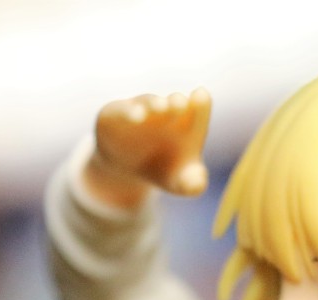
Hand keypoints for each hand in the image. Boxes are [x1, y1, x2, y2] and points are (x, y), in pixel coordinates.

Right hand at [83, 89, 210, 209]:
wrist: (126, 171)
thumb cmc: (162, 170)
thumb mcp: (178, 182)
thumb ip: (192, 183)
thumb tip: (198, 185)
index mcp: (187, 121)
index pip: (199, 106)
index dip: (201, 103)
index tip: (202, 96)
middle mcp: (165, 110)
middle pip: (175, 102)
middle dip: (178, 102)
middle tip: (181, 104)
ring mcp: (140, 109)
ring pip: (149, 102)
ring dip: (155, 104)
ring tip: (161, 107)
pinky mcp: (115, 113)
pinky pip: (122, 110)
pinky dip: (130, 112)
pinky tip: (137, 116)